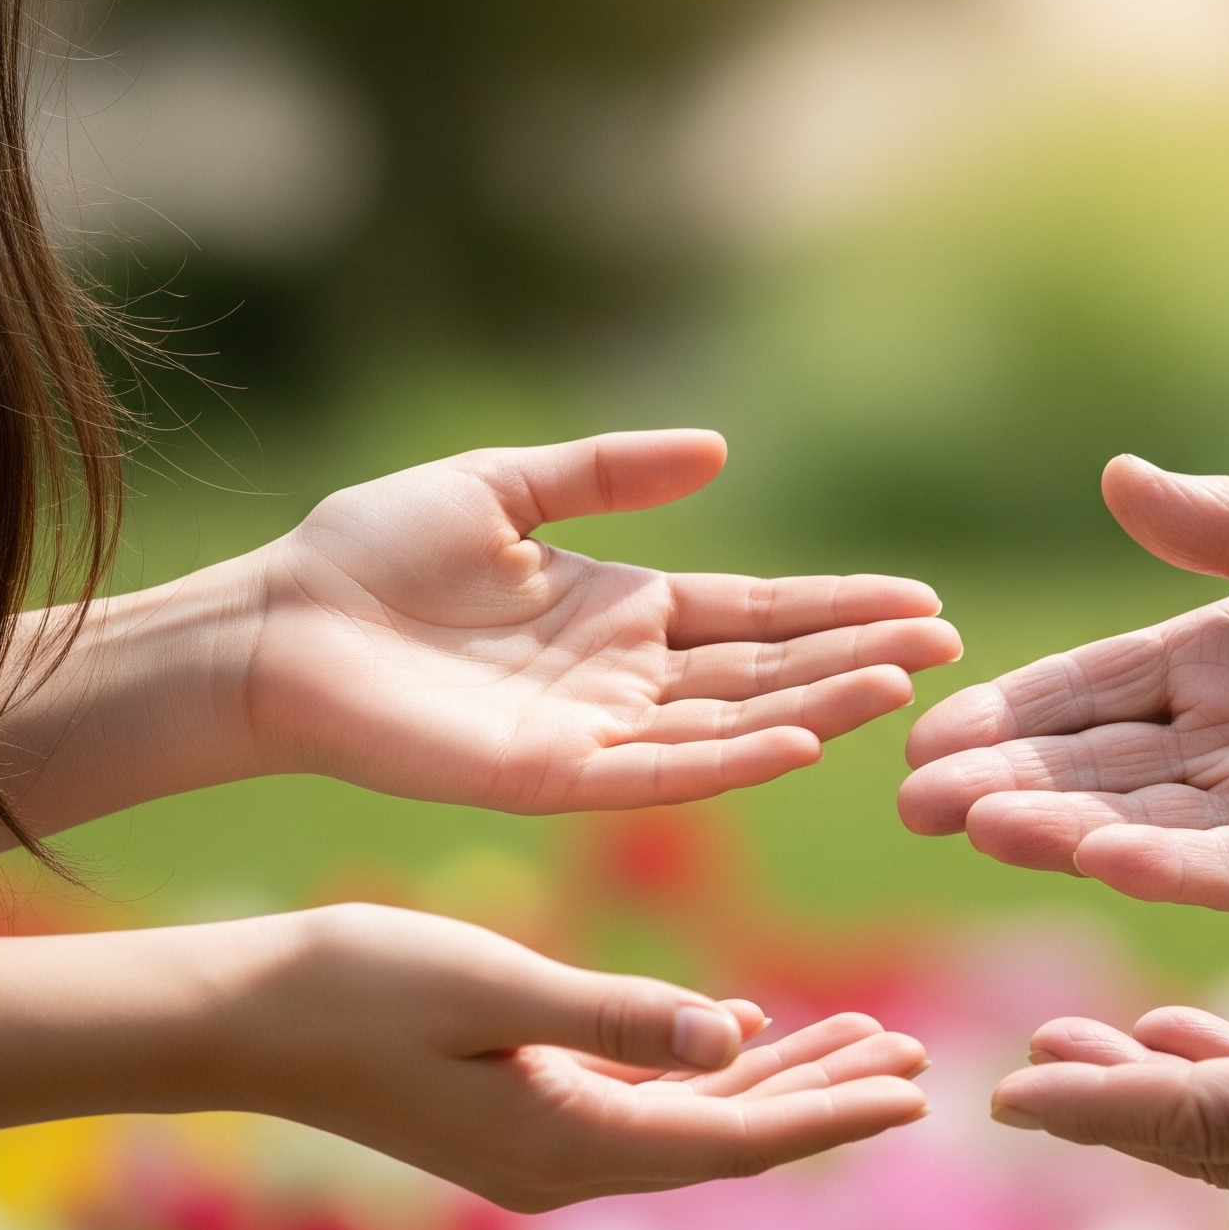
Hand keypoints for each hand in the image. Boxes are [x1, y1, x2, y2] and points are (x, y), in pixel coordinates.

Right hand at [228, 904, 929, 1209]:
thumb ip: (619, 1017)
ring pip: (691, 1121)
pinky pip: (639, 1102)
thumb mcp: (496, 988)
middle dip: (825, 1100)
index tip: (916, 1092)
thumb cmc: (356, 987)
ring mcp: (537, 1148)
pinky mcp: (515, 1117)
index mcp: (567, 1144)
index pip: (735, 1139)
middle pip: (729, 1139)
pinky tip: (745, 1028)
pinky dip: (702, 1070)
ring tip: (863, 1038)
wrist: (238, 1018)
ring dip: (775, 1081)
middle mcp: (564, 1165)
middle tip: (916, 1060)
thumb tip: (737, 1042)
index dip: (832, 1116)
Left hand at [242, 429, 960, 812]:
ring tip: (904, 683)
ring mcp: (598, 735)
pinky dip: (738, 757)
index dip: (839, 608)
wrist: (279, 626)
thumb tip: (720, 451)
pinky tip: (807, 737)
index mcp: (622, 611)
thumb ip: (607, 473)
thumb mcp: (503, 488)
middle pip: (766, 668)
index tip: (922, 602)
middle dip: (857, 657)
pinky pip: (666, 770)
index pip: (756, 613)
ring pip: (734, 722)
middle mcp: (626, 680)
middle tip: (949, 645)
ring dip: (820, 705)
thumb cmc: (372, 555)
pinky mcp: (557, 778)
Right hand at [899, 459, 1228, 909]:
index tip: (926, 732)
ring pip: (1138, 824)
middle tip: (917, 800)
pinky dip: (1162, 865)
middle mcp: (1219, 746)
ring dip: (1056, 827)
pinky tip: (1097, 854)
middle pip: (1089, 769)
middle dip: (999, 784)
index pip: (1085, 692)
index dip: (1006, 713)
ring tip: (975, 822)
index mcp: (1212, 663)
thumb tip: (1117, 477)